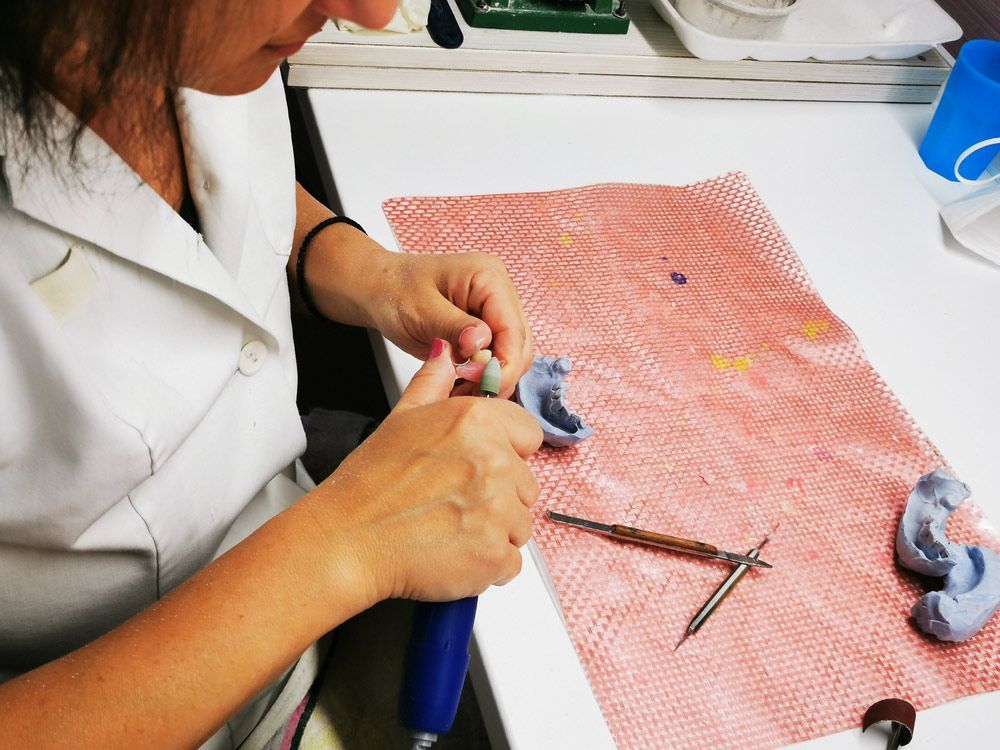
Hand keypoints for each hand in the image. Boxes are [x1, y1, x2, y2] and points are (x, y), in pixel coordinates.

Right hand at [318, 340, 542, 602]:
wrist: (347, 540)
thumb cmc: (369, 484)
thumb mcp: (400, 418)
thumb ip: (433, 383)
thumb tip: (446, 355)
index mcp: (477, 421)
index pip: (529, 436)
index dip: (505, 453)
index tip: (476, 467)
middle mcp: (495, 461)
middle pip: (525, 485)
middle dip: (498, 497)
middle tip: (451, 503)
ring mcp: (498, 511)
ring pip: (520, 525)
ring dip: (493, 532)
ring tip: (447, 528)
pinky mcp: (495, 555)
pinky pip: (510, 562)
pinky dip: (487, 565)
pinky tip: (452, 553)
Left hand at [365, 252, 532, 397]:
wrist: (378, 290)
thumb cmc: (394, 290)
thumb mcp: (421, 310)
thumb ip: (455, 327)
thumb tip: (483, 345)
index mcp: (488, 277)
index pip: (513, 327)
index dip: (504, 361)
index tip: (484, 384)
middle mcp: (498, 293)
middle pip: (519, 344)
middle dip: (501, 373)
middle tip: (474, 394)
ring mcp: (493, 312)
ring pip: (512, 355)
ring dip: (494, 377)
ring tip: (467, 393)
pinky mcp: (485, 330)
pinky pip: (496, 358)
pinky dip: (484, 376)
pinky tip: (466, 388)